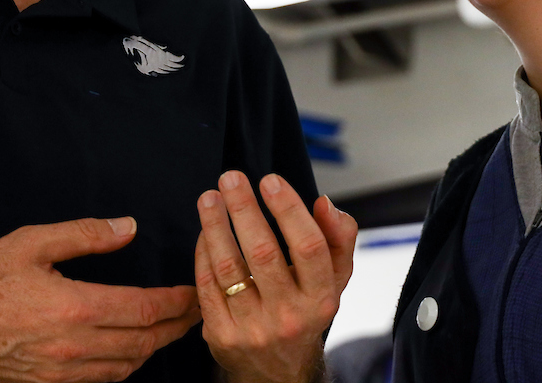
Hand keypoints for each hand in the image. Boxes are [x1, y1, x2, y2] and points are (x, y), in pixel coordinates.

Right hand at [0, 217, 200, 382]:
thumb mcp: (32, 242)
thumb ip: (86, 234)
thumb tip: (129, 227)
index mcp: (74, 307)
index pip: (145, 309)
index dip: (177, 302)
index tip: (194, 290)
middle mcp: (73, 347)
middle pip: (145, 342)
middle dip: (177, 326)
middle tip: (198, 310)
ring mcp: (61, 373)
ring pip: (127, 367)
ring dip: (155, 348)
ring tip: (172, 329)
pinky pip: (102, 381)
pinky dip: (126, 367)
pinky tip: (133, 351)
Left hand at [194, 172, 357, 382]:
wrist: (279, 370)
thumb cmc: (306, 310)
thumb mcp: (335, 279)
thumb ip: (338, 238)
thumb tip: (324, 203)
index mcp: (321, 298)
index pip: (309, 247)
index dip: (288, 209)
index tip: (270, 180)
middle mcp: (289, 316)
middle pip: (263, 252)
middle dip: (244, 209)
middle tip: (231, 178)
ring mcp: (253, 328)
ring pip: (229, 267)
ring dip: (215, 226)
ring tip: (209, 197)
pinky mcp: (221, 335)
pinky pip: (207, 285)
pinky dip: (203, 252)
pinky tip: (205, 229)